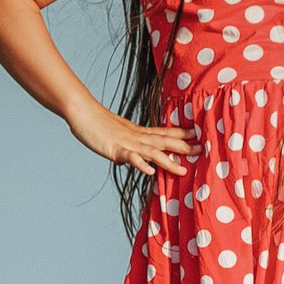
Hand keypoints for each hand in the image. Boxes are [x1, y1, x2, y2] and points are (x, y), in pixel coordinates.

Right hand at [68, 101, 194, 176]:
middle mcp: (137, 137)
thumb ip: (129, 147)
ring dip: (168, 160)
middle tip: (202, 150)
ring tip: (182, 169)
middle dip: (183, 147)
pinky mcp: (115, 149)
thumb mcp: (118, 134)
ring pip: (151, 152)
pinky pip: (130, 157)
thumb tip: (134, 158)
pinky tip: (150, 171)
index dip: (181, 134)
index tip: (198, 135)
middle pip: (164, 141)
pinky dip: (140, 164)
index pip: (164, 132)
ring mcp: (127, 143)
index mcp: (139, 132)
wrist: (81, 111)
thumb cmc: (98, 122)